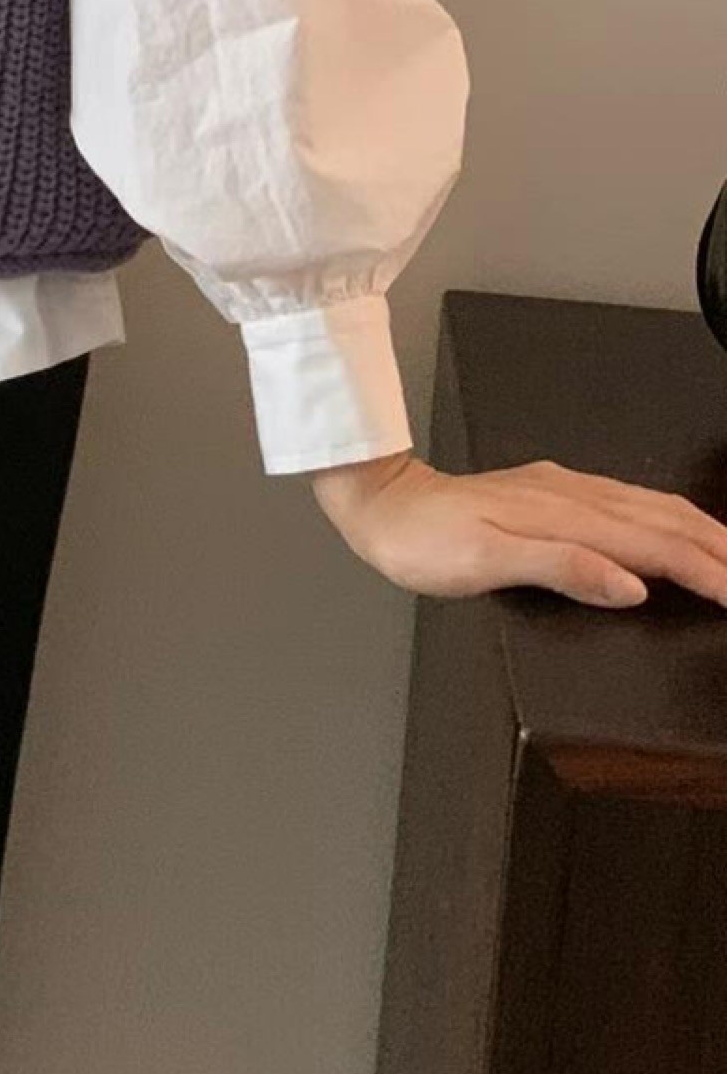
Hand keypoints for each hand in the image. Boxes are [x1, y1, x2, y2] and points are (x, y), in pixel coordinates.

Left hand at [309, 451, 726, 608]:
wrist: (380, 501)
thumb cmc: (422, 540)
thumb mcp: (485, 562)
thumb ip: (563, 568)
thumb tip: (632, 584)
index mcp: (566, 515)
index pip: (658, 547)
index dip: (708, 572)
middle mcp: (572, 495)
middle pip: (667, 520)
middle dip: (719, 549)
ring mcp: (562, 489)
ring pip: (652, 507)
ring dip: (700, 532)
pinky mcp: (550, 491)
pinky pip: (628, 503)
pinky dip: (665, 520)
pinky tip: (667, 528)